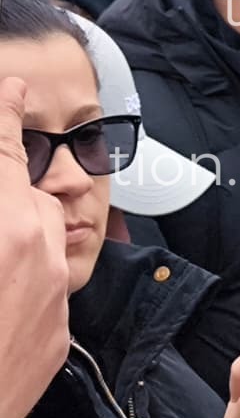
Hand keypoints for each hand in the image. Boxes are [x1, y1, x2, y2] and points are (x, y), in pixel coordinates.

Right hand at [0, 77, 69, 417]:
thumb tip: (3, 181)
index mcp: (1, 227)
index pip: (2, 151)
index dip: (5, 113)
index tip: (15, 86)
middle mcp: (34, 250)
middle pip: (23, 196)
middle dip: (2, 195)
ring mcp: (50, 291)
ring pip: (37, 242)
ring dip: (12, 241)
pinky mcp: (57, 331)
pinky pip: (41, 287)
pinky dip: (19, 285)